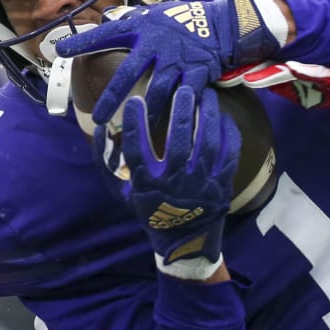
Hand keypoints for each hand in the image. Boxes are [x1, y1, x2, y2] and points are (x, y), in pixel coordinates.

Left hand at [57, 0, 278, 130]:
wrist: (222, 25)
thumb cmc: (183, 20)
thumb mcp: (154, 14)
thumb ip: (130, 22)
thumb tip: (106, 22)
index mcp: (142, 30)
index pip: (108, 35)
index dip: (84, 43)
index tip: (60, 51)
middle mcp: (156, 46)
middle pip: (128, 75)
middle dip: (111, 98)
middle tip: (97, 118)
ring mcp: (177, 62)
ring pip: (156, 93)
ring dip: (143, 115)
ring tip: (131, 134)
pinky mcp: (196, 75)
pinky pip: (184, 99)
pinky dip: (175, 116)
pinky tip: (166, 133)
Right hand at [106, 84, 239, 279]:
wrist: (185, 241)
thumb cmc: (150, 210)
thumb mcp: (122, 191)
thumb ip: (106, 161)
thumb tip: (100, 128)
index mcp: (148, 185)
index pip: (137, 149)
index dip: (134, 123)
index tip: (135, 100)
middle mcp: (175, 183)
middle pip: (179, 139)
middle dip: (181, 109)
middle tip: (181, 88)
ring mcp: (202, 184)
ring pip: (208, 142)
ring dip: (207, 114)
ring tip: (206, 93)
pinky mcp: (222, 184)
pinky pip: (229, 152)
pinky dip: (227, 131)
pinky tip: (222, 115)